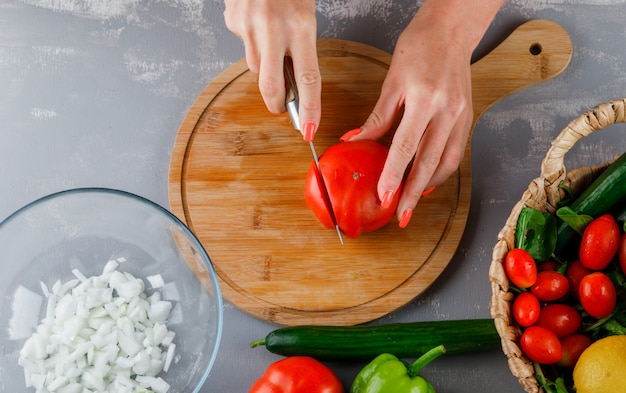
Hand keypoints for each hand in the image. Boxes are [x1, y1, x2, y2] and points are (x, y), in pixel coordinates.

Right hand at [224, 0, 321, 139]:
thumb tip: (295, 81)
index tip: (310, 130)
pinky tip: (257, 19)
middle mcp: (273, 27)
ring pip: (254, 66)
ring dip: (264, 63)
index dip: (310, 109)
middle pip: (271, 85)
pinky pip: (243, 43)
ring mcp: (248, 24)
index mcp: (301, 25)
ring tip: (272, 37)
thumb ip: (301, 45)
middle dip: (277, 103)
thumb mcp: (306, 12)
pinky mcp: (232, 20)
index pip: (308, 78)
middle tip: (282, 106)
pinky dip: (251, 39)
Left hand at [341, 0, 502, 226]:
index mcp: (424, 99)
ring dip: (429, 187)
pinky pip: (455, 151)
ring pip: (446, 162)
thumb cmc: (419, 47)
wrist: (452, 29)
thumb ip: (377, 118)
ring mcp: (461, 115)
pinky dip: (441, 170)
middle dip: (413, 193)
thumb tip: (356, 141)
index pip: (405, 148)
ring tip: (413, 202)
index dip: (393, 176)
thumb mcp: (392, 81)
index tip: (384, 196)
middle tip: (402, 215)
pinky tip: (428, 180)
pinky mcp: (467, 117)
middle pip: (428, 163)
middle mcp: (446, 111)